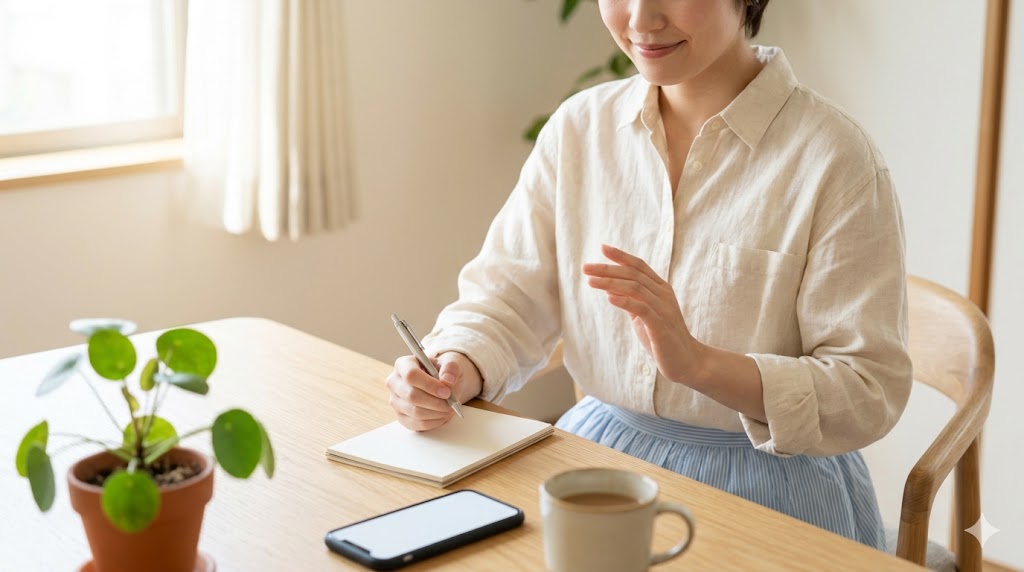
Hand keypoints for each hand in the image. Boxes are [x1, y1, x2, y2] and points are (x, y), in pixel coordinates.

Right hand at [385, 351, 482, 430]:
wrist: (441, 382)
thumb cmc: (443, 370)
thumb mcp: (450, 363)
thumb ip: (451, 368)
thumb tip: (448, 380)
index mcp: (403, 364)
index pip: (411, 375)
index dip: (430, 385)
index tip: (447, 392)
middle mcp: (394, 382)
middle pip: (411, 396)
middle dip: (435, 402)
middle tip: (451, 403)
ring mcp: (395, 401)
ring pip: (415, 412)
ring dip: (437, 413)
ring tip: (450, 409)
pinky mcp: (401, 417)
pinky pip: (417, 424)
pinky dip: (434, 422)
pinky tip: (444, 416)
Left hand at [582, 244, 705, 385]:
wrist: (687, 361)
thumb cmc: (662, 338)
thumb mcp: (644, 316)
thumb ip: (631, 301)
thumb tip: (609, 289)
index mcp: (661, 289)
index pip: (639, 266)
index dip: (621, 256)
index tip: (602, 248)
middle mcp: (663, 295)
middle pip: (633, 274)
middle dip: (607, 269)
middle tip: (586, 267)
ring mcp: (663, 309)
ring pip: (635, 288)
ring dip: (610, 283)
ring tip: (590, 281)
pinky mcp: (660, 325)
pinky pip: (641, 308)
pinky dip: (624, 301)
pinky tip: (608, 297)